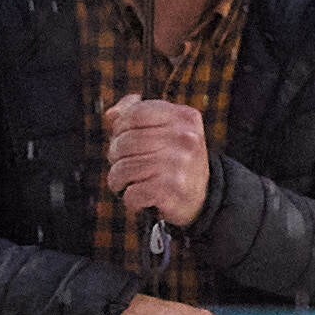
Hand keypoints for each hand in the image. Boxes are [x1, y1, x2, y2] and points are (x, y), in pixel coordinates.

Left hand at [102, 94, 211, 229]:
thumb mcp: (164, 130)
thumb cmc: (175, 160)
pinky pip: (131, 193)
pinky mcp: (172, 189)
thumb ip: (135, 114)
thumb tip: (111, 115)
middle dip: (115, 157)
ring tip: (127, 184)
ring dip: (118, 181)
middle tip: (124, 166)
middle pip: (125, 142)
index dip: (120, 129)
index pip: (135, 114)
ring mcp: (180, 163)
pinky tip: (140, 199)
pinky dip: (130, 200)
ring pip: (123, 168)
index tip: (124, 141)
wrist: (203, 197)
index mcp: (184, 117)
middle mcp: (185, 138)